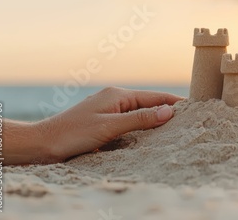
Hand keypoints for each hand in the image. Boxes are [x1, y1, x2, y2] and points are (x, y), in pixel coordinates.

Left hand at [34, 87, 182, 162]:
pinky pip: (130, 121)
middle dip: (168, 110)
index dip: (175, 102)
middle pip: (149, 103)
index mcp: (118, 95)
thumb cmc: (73, 133)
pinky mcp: (104, 121)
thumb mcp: (109, 126)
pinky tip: (150, 135)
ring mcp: (109, 109)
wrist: (43, 143)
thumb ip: (139, 119)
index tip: (194, 107)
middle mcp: (115, 99)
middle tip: (189, 119)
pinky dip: (142, 126)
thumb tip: (168, 111)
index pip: (155, 97)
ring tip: (175, 127)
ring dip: (155, 119)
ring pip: (140, 113)